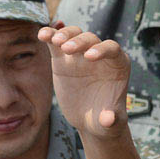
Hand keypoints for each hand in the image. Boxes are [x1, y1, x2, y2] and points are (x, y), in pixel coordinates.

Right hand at [38, 25, 129, 139]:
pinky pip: (57, 42)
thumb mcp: (109, 124)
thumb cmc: (104, 120)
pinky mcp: (63, 58)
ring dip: (65, 35)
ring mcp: (80, 54)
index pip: (112, 49)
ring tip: (55, 41)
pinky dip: (50, 36)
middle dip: (79, 42)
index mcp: (117, 65)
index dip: (102, 49)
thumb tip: (107, 119)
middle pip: (91, 39)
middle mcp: (100, 55)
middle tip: (66, 49)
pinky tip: (42, 35)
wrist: (88, 120)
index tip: (89, 57)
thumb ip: (110, 120)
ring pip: (74, 35)